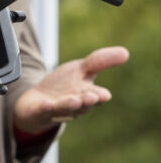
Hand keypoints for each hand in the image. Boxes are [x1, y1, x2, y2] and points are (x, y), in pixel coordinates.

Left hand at [13, 45, 128, 134]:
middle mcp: (75, 105)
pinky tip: (47, 104)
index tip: (104, 94)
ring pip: (64, 108)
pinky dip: (45, 108)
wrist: (38, 102)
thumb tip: (125, 52)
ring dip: (69, 105)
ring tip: (74, 101)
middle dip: (87, 101)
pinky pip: (43, 110)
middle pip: (82, 104)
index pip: (96, 95)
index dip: (99, 95)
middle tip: (92, 97)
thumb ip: (100, 61)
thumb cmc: (64, 86)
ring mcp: (57, 109)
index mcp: (87, 94)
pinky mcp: (40, 110)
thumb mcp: (81, 69)